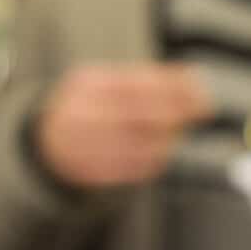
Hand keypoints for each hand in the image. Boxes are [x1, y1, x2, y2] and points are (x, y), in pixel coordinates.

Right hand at [37, 64, 211, 187]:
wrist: (47, 141)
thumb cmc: (89, 105)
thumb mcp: (106, 82)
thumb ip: (145, 78)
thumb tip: (191, 76)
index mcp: (87, 88)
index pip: (137, 86)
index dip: (173, 88)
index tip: (200, 89)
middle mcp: (84, 116)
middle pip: (141, 116)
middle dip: (178, 112)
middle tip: (203, 108)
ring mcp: (86, 147)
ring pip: (141, 145)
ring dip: (170, 136)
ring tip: (180, 127)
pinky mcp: (93, 173)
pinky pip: (134, 169)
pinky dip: (156, 158)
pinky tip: (164, 147)